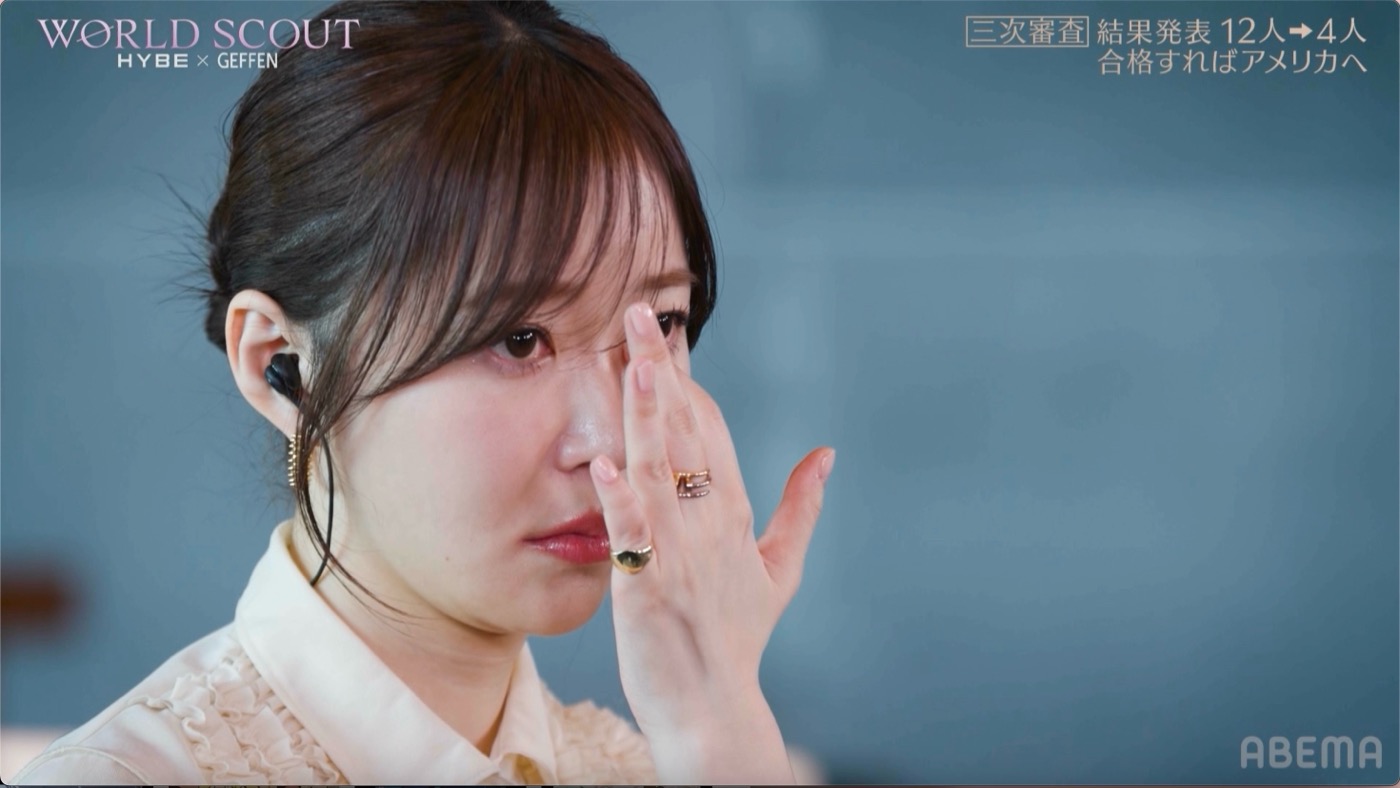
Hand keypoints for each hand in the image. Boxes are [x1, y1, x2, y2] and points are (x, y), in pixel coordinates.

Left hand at [588, 302, 834, 781]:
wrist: (716, 710)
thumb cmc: (737, 638)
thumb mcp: (780, 568)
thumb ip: (801, 506)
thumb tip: (827, 452)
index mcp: (732, 513)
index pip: (711, 431)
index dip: (687, 379)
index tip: (664, 329)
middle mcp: (709, 526)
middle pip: (685, 435)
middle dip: (663, 372)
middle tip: (639, 312)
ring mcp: (679, 556)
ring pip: (661, 473)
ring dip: (648, 416)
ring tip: (635, 362)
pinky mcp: (647, 591)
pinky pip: (632, 540)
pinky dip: (620, 502)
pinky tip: (603, 464)